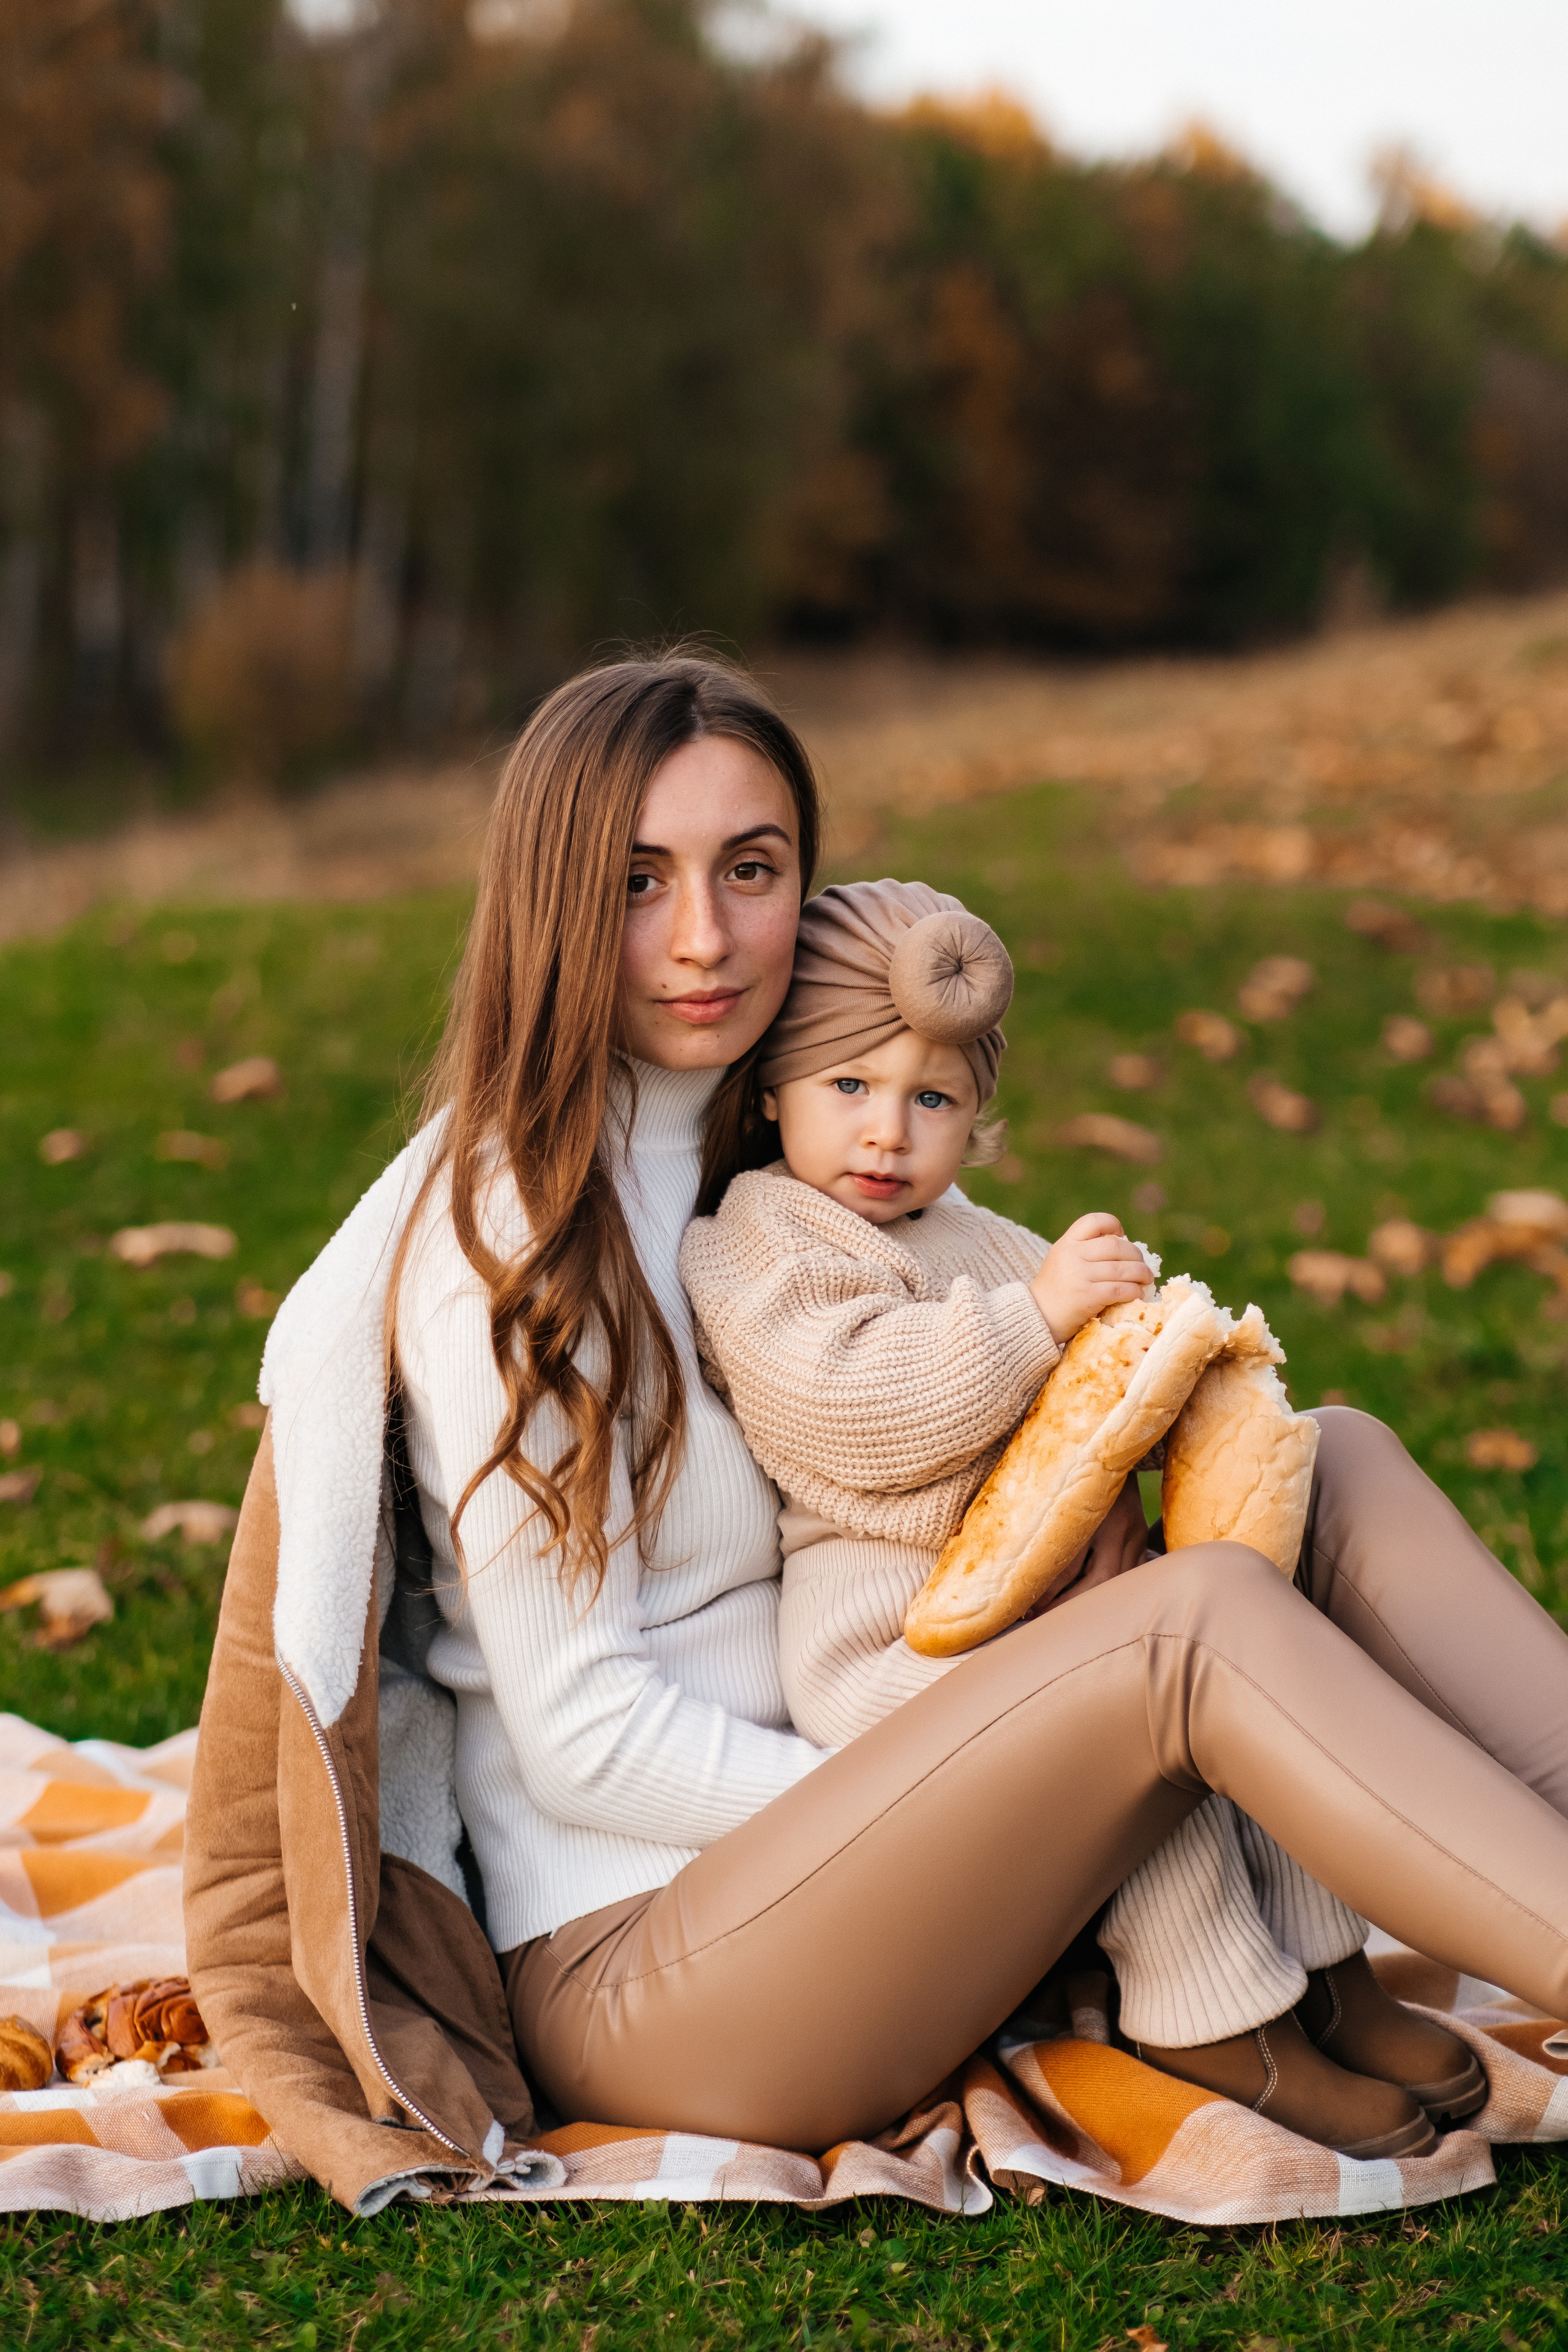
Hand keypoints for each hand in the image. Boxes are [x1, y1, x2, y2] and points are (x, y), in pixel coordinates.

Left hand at [1023, 1476, 1150, 1620]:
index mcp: (1094, 1512)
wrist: (1110, 1443)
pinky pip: (1129, 1574)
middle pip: (1098, 1582)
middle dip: (1067, 1605)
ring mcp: (1136, 1533)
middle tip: (1036, 1618)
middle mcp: (1120, 1526)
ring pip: (1116, 1582)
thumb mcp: (1051, 1490)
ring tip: (1058, 1616)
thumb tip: (1012, 1565)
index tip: (1022, 1609)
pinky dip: (1107, 1591)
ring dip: (1088, 1603)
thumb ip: (1037, 1523)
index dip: (1045, 1592)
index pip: (1068, 1566)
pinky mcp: (1142, 1536)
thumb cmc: (1069, 1467)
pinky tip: (1086, 1603)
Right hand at [1029, 1211, 1154, 1345]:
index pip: (1094, 1221)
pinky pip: (1120, 1289)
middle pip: (1116, 1246)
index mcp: (1066, 1243)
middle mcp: (1072, 1255)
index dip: (1112, 1224)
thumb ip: (1085, 1251)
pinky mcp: (1087, 1296)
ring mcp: (1079, 1275)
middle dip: (1136, 1255)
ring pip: (1123, 1268)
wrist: (1036, 1318)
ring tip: (1147, 1279)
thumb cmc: (1055, 1291)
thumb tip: (1125, 1249)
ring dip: (1141, 1274)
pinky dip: (1134, 1291)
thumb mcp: (1062, 1261)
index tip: (1122, 1235)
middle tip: (1143, 1265)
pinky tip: (1138, 1294)